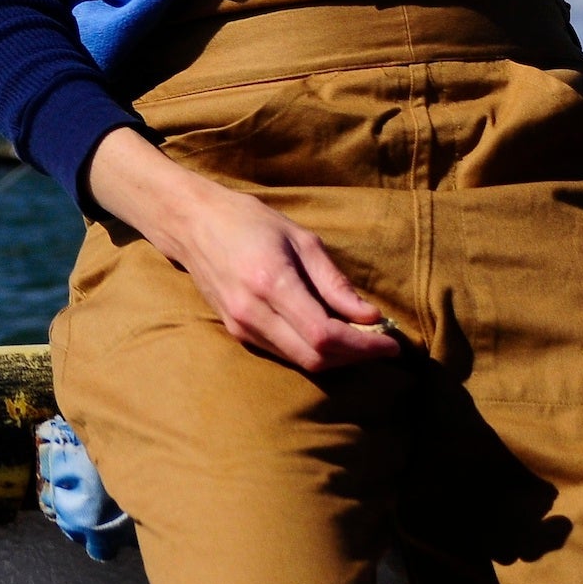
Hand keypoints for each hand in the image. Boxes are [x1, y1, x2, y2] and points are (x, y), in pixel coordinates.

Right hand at [81, 128, 400, 373]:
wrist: (190, 223)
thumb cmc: (248, 221)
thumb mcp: (300, 239)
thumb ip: (334, 282)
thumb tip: (370, 316)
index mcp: (270, 283)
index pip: (325, 335)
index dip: (364, 346)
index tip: (392, 343)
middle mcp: (252, 312)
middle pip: (315, 358)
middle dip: (355, 358)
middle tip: (382, 345)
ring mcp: (240, 325)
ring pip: (300, 362)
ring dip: (337, 358)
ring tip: (361, 339)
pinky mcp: (236, 331)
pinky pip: (283, 353)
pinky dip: (313, 351)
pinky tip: (330, 335)